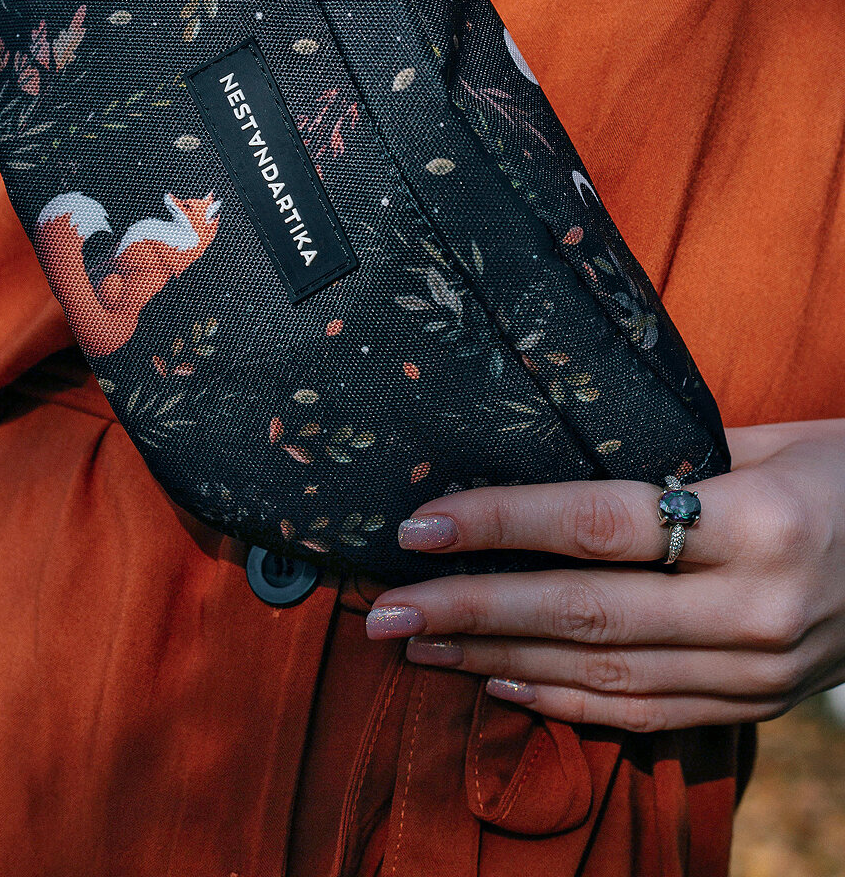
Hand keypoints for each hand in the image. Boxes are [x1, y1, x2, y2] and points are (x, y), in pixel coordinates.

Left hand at [366, 419, 844, 730]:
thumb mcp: (767, 441)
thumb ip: (665, 461)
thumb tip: (546, 467)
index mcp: (758, 522)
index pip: (599, 525)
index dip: (501, 525)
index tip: (421, 526)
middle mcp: (756, 607)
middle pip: (584, 612)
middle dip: (473, 610)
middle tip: (388, 609)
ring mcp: (759, 669)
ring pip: (603, 674)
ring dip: (499, 661)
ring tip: (421, 646)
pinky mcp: (758, 704)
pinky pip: (646, 714)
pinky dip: (564, 702)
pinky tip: (499, 684)